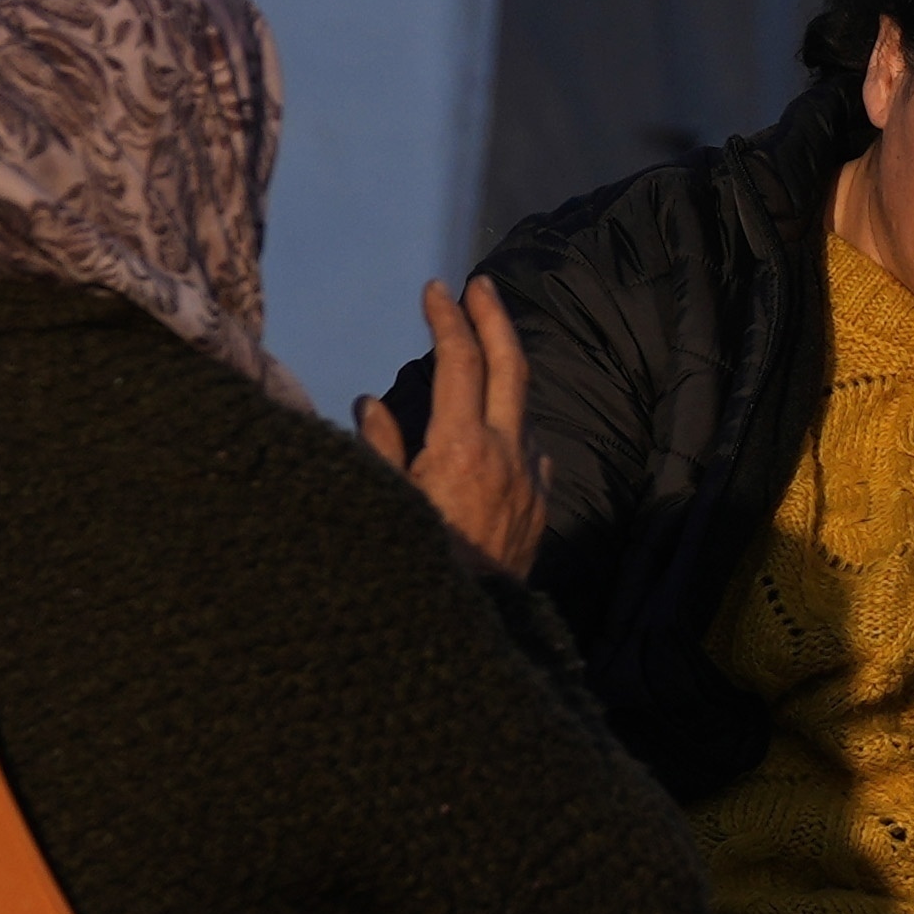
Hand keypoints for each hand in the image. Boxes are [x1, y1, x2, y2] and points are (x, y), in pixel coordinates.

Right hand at [354, 277, 547, 577]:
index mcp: (461, 445)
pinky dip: (515, 424)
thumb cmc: (414, 564)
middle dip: (494, 318)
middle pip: (510, 365)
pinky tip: (502, 426)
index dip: (448, 320)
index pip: (460, 362)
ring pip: (525, 408)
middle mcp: (506, 452)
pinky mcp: (542, 506)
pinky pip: (533, 449)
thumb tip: (371, 403)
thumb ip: (380, 447)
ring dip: (505, 373)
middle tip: (480, 286)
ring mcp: (531, 479)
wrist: (472, 628)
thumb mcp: (384, 503)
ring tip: (483, 353)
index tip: (437, 291)